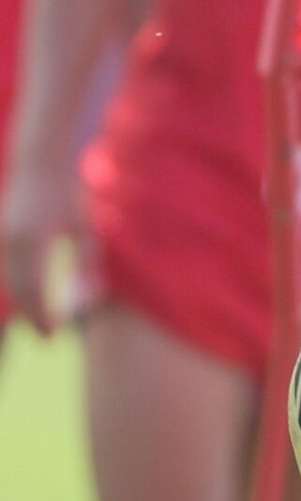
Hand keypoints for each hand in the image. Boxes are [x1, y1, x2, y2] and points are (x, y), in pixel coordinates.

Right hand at [1, 151, 85, 333]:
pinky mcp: (0, 233)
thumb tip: (91, 295)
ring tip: (38, 322)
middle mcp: (12, 240)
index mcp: (34, 240)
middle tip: (47, 337)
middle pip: (18, 290)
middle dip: (31, 315)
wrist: (42, 163)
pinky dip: (16, 286)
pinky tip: (29, 297)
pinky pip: (5, 267)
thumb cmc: (70, 194)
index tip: (53, 336)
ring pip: (9, 280)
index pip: (34, 291)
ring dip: (22, 303)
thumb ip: (87, 262)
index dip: (42, 317)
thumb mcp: (84, 228)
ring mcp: (1, 236)